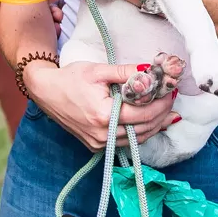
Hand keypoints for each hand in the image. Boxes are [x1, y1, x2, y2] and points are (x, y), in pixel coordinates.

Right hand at [26, 59, 179, 151]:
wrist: (46, 91)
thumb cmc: (70, 78)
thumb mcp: (99, 70)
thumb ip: (127, 72)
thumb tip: (152, 70)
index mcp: (103, 116)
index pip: (143, 114)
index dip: (161, 104)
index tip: (171, 92)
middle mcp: (101, 135)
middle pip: (143, 130)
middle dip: (162, 115)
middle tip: (172, 100)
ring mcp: (98, 144)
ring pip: (136, 140)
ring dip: (154, 126)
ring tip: (167, 111)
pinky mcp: (96, 146)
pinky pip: (124, 142)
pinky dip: (139, 132)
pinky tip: (150, 122)